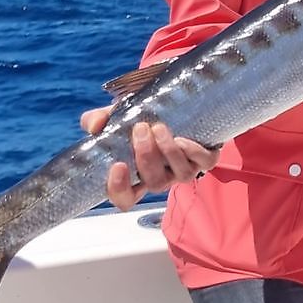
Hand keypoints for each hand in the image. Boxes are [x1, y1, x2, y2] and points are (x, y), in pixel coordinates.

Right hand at [80, 106, 220, 211]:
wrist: (182, 104)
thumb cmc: (146, 116)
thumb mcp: (119, 115)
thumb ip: (101, 119)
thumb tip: (95, 125)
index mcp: (139, 174)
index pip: (126, 198)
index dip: (119, 189)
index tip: (117, 165)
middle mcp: (163, 176)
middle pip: (154, 183)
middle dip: (146, 157)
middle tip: (140, 129)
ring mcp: (186, 169)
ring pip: (180, 175)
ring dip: (168, 152)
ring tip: (159, 127)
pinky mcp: (207, 158)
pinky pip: (205, 163)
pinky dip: (193, 151)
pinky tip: (182, 137)